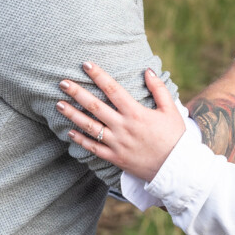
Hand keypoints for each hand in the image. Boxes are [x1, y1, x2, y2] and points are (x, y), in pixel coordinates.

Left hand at [57, 63, 185, 181]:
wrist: (176, 169)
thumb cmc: (175, 137)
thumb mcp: (171, 110)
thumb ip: (159, 89)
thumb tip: (147, 70)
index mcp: (136, 113)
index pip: (113, 89)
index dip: (98, 76)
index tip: (86, 65)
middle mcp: (123, 127)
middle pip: (95, 106)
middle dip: (77, 93)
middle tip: (62, 83)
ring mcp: (117, 144)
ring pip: (90, 127)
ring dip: (72, 115)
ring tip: (58, 104)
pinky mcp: (115, 158)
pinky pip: (94, 148)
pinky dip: (80, 140)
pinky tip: (69, 132)